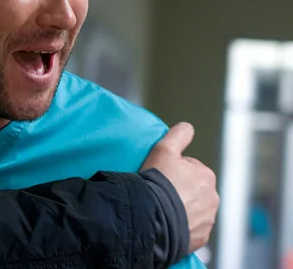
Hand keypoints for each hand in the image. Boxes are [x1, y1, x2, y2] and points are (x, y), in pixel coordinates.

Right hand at [140, 122, 218, 252]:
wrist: (152, 218)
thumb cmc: (158, 183)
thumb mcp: (164, 150)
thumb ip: (178, 135)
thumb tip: (188, 126)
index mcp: (206, 175)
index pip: (190, 169)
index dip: (173, 171)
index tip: (161, 176)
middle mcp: (212, 198)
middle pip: (193, 190)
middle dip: (180, 190)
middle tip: (160, 192)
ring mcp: (207, 220)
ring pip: (193, 210)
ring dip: (181, 208)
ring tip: (162, 208)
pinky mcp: (200, 237)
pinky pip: (191, 228)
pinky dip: (181, 225)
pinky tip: (167, 222)